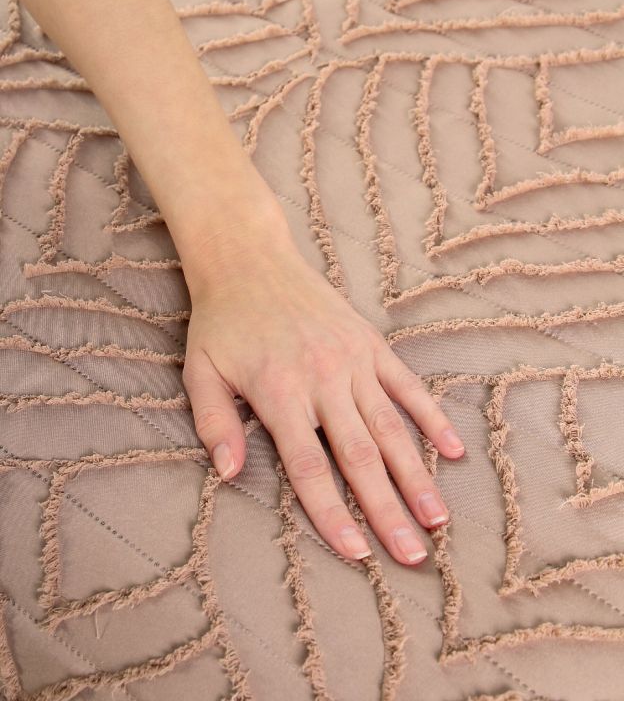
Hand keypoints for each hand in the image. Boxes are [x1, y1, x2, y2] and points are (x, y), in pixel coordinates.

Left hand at [181, 221, 465, 566]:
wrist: (249, 259)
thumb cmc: (221, 320)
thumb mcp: (200, 371)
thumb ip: (214, 423)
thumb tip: (229, 473)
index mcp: (279, 393)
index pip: (311, 468)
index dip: (333, 516)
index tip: (357, 554)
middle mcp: (323, 380)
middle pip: (361, 457)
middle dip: (388, 510)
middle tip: (413, 555)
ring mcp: (353, 360)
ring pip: (391, 427)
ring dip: (416, 474)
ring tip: (438, 517)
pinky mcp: (370, 343)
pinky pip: (407, 385)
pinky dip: (431, 417)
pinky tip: (452, 449)